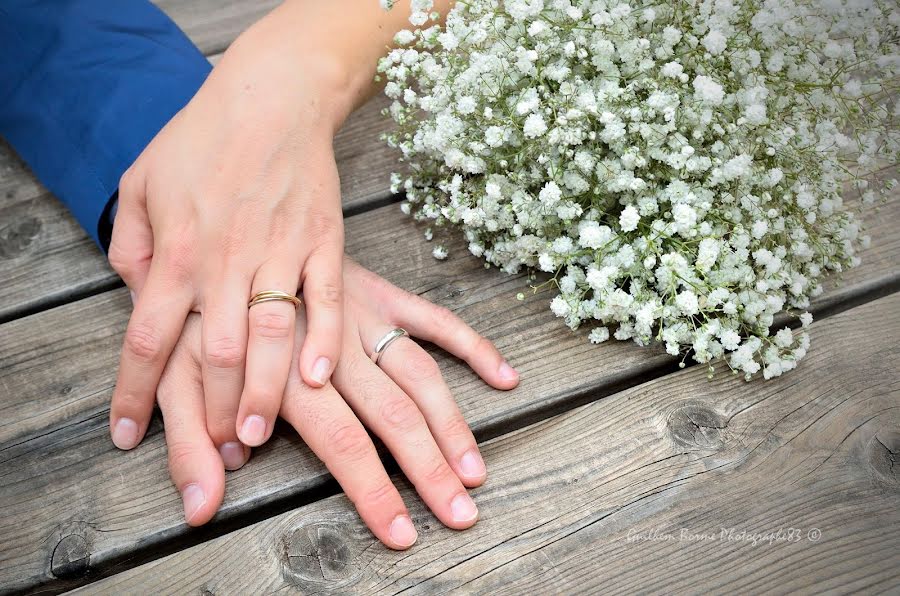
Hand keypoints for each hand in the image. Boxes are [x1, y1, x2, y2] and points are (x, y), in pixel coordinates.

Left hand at [106, 18, 352, 466]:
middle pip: (212, 350)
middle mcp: (226, 259)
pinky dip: (323, 341)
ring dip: (262, 391)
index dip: (133, 391)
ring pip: (270, 335)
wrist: (271, 97)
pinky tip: (317, 380)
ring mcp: (279, 252)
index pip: (146, 335)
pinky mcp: (323, 242)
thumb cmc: (201, 138)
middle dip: (208, 409)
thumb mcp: (142, 182)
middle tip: (214, 451)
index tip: (128, 436)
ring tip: (255, 434)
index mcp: (177, 250)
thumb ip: (131, 244)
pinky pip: (327, 299)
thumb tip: (134, 292)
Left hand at [154, 258, 519, 548]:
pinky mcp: (375, 291)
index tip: (402, 532)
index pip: (341, 441)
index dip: (373, 489)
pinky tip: (504, 377)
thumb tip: (201, 508)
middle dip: (428, 468)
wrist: (214, 219)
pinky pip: (431, 318)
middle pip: (391, 414)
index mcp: (286, 370)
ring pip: (418, 374)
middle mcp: (331, 345)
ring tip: (476, 470)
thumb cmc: (190, 311)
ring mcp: (359, 315)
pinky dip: (469, 346)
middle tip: (460, 514)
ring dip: (451, 423)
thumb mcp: (173, 376)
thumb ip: (188, 445)